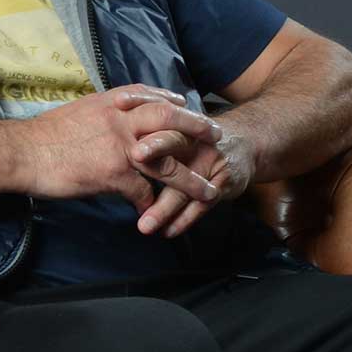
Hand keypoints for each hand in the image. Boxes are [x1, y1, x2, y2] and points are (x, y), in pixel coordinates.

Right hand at [15, 86, 225, 216]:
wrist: (22, 153)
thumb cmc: (43, 136)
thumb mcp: (78, 113)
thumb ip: (101, 115)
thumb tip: (111, 118)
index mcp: (111, 102)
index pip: (150, 96)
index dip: (171, 102)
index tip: (186, 104)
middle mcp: (121, 120)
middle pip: (170, 119)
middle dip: (197, 127)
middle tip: (217, 136)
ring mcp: (121, 146)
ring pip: (168, 161)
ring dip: (191, 179)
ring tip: (208, 191)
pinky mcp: (114, 173)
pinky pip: (143, 192)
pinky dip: (151, 205)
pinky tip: (154, 215)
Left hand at [131, 122, 253, 236]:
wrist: (246, 142)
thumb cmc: (197, 140)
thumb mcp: (175, 129)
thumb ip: (145, 133)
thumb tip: (105, 146)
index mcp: (177, 123)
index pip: (158, 119)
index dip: (142, 119)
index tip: (125, 126)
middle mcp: (193, 140)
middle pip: (173, 144)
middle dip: (156, 152)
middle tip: (135, 168)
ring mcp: (210, 162)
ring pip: (184, 186)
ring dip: (164, 208)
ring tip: (145, 226)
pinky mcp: (222, 184)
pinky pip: (201, 205)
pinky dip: (183, 220)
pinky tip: (167, 232)